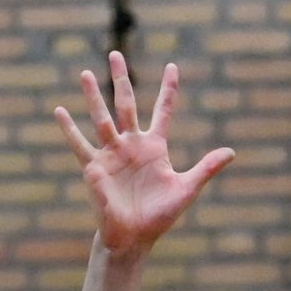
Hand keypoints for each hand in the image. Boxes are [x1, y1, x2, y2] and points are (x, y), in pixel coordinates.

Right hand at [56, 52, 234, 257]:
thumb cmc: (159, 215)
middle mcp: (131, 145)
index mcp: (154, 147)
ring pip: (102, 119)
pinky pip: (80, 145)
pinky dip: (69, 129)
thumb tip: (231, 152)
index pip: (163, 111)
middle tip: (115, 53)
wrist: (135, 237)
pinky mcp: (95, 168)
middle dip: (121, 79)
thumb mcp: (186, 189)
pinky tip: (59, 110)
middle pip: (126, 105)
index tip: (173, 66)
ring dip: (93, 96)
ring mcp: (112, 154)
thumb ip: (206, 168)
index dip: (168, 90)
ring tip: (85, 72)